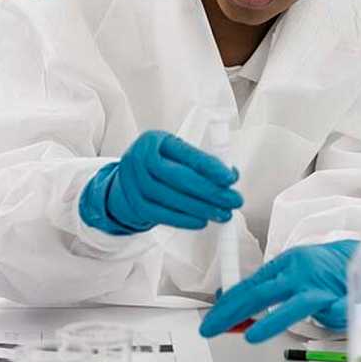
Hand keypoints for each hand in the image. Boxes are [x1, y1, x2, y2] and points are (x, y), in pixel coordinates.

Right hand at [79, 130, 241, 234]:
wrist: (127, 180)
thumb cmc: (159, 165)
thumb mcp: (174, 154)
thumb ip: (199, 162)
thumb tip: (229, 176)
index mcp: (155, 140)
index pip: (186, 154)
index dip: (210, 167)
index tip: (230, 178)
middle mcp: (140, 157)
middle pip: (178, 177)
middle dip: (210, 191)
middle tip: (233, 200)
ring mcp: (133, 182)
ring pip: (170, 197)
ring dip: (200, 208)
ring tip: (222, 214)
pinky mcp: (134, 203)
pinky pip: (160, 214)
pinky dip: (183, 220)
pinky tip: (200, 221)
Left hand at [199, 239, 360, 342]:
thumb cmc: (320, 271)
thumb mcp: (288, 273)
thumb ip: (263, 289)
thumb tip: (228, 302)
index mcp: (284, 264)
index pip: (249, 285)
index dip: (227, 303)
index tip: (211, 320)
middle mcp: (299, 273)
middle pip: (262, 293)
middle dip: (234, 312)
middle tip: (213, 328)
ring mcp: (321, 288)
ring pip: (295, 305)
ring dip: (272, 322)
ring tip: (251, 337)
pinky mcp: (343, 300)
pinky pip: (335, 311)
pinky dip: (330, 317)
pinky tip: (323, 320)